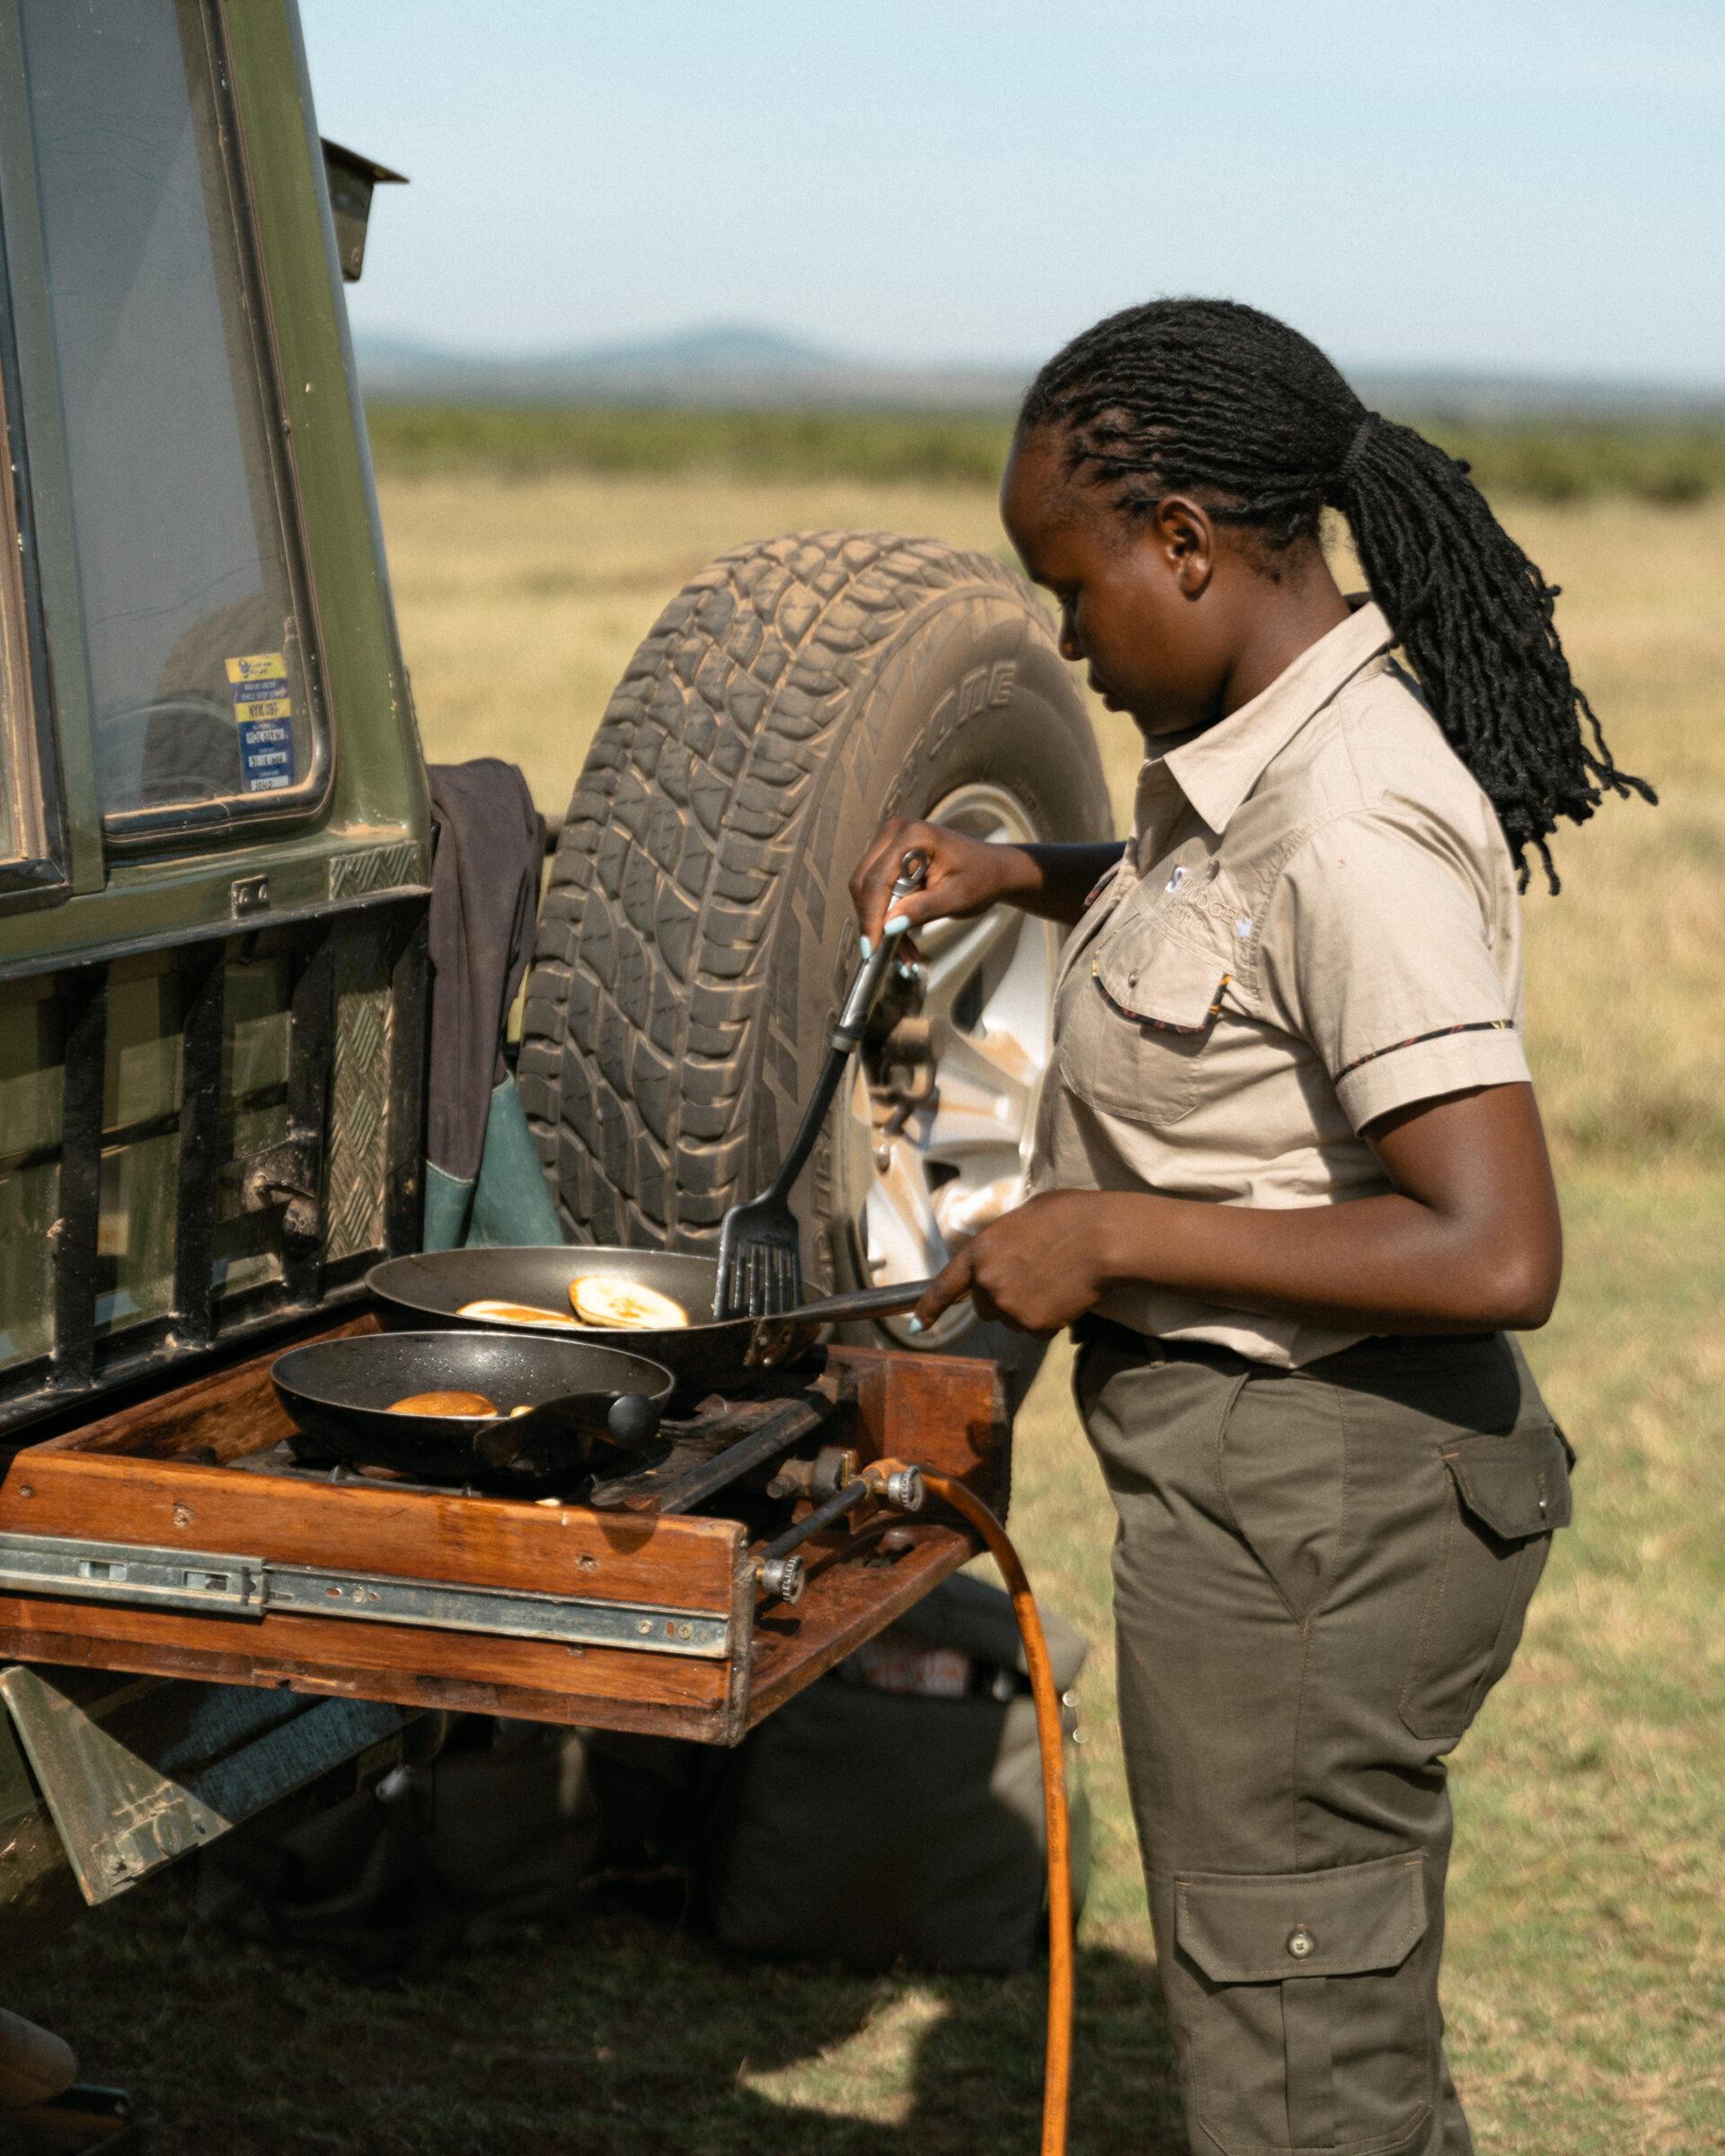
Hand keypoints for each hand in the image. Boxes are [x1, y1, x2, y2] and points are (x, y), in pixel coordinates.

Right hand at [850, 816, 1036, 950]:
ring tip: (905, 954)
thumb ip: (922, 910)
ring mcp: (889, 842)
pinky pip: (875, 892)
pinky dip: (886, 919)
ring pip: (866, 891)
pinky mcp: (888, 856)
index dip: (871, 916)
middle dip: (873, 922)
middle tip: (885, 955)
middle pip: (864, 883)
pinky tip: (903, 943)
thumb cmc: (981, 879)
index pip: (878, 879)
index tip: (871, 949)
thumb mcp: (956, 898)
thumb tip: (888, 927)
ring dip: (880, 924)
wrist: (993, 869)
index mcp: (913, 835)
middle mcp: (895, 831)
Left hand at [910, 1190, 1117, 1335]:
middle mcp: (987, 1283)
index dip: (929, 1308)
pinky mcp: (1033, 1326)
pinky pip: (1038, 1331)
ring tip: (1057, 1280)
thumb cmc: (1069, 1216)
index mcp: (979, 1251)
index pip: (944, 1286)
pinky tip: (1066, 1296)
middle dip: (1004, 1298)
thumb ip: (1001, 1243)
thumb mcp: (1023, 1218)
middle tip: (1036, 1277)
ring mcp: (1009, 1307)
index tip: (917, 1326)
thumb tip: (1001, 1258)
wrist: (1102, 1238)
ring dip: (1030, 1308)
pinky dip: (1051, 1320)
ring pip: (1013, 1320)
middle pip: (986, 1308)